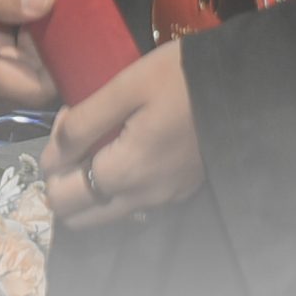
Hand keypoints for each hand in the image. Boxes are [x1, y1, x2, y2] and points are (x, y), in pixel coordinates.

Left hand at [42, 43, 202, 228]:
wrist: (244, 86)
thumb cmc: (180, 78)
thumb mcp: (125, 87)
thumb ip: (82, 124)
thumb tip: (51, 156)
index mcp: (125, 173)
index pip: (61, 195)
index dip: (51, 159)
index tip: (70, 121)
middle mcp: (142, 198)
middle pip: (78, 217)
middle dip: (64, 181)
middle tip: (78, 137)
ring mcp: (164, 199)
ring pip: (104, 214)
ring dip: (88, 188)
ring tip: (98, 143)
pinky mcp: (180, 192)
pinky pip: (132, 204)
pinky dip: (116, 188)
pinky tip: (126, 149)